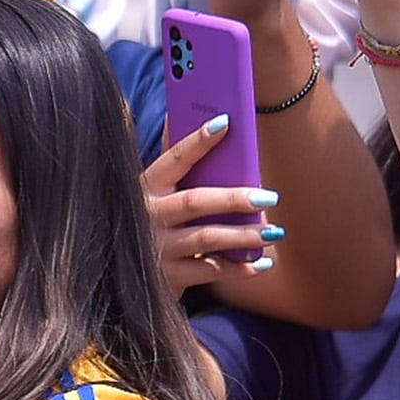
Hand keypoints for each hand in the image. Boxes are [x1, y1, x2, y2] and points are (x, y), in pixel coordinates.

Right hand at [146, 113, 281, 288]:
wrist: (126, 274)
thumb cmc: (156, 222)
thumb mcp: (157, 194)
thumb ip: (180, 167)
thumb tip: (215, 123)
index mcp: (147, 186)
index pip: (174, 159)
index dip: (197, 141)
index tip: (225, 122)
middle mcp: (149, 215)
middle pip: (195, 202)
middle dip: (234, 199)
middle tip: (269, 197)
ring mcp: (157, 247)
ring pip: (207, 238)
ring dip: (243, 236)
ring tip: (273, 232)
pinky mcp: (168, 277)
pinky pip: (210, 271)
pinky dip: (238, 268)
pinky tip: (262, 262)